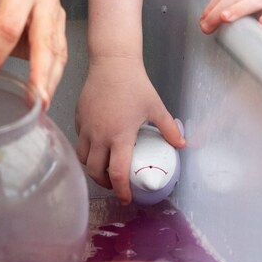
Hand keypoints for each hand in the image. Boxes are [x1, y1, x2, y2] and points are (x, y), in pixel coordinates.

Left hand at [0, 0, 68, 101]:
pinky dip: (51, 78)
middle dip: (40, 73)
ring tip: (39, 107)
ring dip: (48, 81)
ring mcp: (56, 16)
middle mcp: (44, 1)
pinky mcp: (60, 31)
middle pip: (43, 41)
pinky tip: (42, 96)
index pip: (7, 28)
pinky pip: (58, 57)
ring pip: (56, 53)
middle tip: (35, 101)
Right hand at [74, 55, 185, 202]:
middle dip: (105, 183)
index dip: (122, 191)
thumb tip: (182, 144)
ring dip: (93, 168)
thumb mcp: (155, 107)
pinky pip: (80, 140)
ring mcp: (86, 127)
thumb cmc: (135, 84)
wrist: (112, 62)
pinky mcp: (79, 117)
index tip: (126, 198)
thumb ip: (168, 128)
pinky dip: (87, 148)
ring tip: (104, 167)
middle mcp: (99, 136)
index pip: (118, 174)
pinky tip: (97, 143)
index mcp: (119, 136)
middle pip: (95, 172)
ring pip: (83, 158)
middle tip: (115, 184)